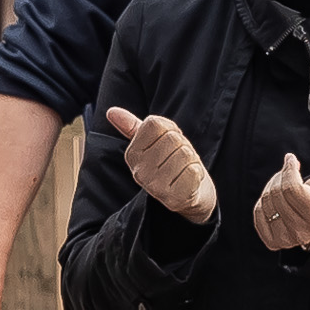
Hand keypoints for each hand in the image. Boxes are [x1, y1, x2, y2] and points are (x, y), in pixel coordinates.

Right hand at [104, 107, 216, 223]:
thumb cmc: (171, 163)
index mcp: (132, 155)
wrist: (188, 195)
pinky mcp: (173, 198)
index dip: (169, 128)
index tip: (168, 141)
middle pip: (172, 138)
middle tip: (178, 158)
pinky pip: (194, 171)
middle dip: (182, 144)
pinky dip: (197, 172)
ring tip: (183, 169)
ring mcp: (155, 187)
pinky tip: (189, 180)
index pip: (154, 123)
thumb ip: (132, 126)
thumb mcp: (152, 143)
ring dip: (191, 159)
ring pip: (184, 153)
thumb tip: (111, 111)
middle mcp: (139, 172)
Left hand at [253, 153, 309, 251]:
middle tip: (290, 172)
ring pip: (266, 202)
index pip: (292, 189)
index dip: (289, 169)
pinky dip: (263, 202)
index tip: (292, 159)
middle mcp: (301, 232)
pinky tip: (276, 199)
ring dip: (272, 187)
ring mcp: (286, 239)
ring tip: (284, 184)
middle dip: (282, 176)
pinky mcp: (272, 241)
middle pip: (277, 193)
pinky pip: (258, 214)